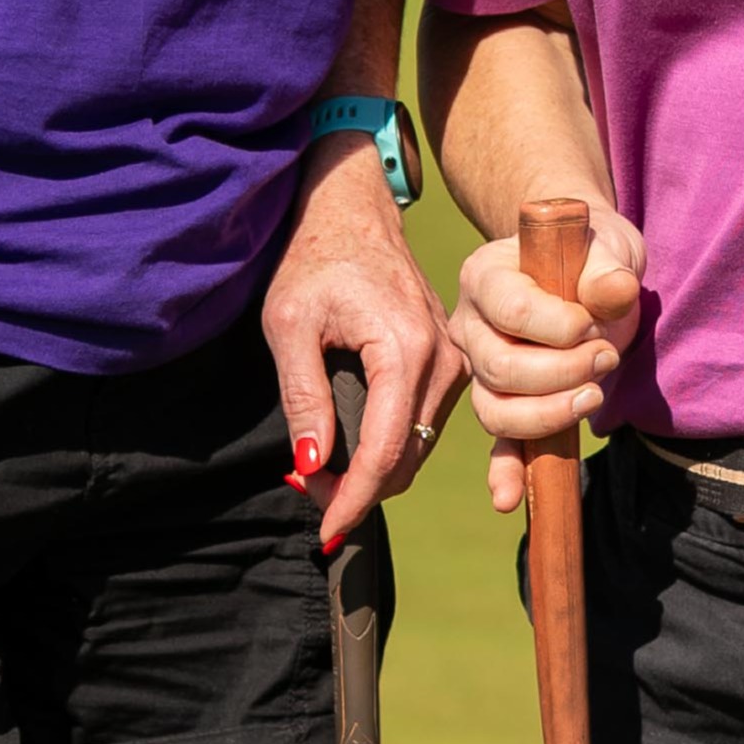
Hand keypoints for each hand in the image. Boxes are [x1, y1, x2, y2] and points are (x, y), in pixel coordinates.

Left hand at [263, 140, 458, 551]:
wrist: (354, 213)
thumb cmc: (316, 260)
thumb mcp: (288, 325)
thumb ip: (301, 397)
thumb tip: (312, 465)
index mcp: (406, 349)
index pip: (388, 450)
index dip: (355, 499)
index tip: (324, 530)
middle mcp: (444, 360)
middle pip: (408, 458)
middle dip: (359, 489)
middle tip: (305, 489)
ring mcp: (454, 362)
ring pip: (419, 448)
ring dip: (374, 471)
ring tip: (320, 469)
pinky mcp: (450, 363)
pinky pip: (424, 425)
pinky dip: (390, 448)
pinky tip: (350, 447)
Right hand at [448, 199, 642, 511]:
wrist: (585, 270)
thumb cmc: (589, 254)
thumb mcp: (604, 247)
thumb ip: (607, 268)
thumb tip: (613, 292)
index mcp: (485, 276)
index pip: (508, 309)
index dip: (555, 325)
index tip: (592, 323)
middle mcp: (471, 326)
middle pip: (499, 368)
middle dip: (560, 372)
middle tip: (605, 358)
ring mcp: (481, 369)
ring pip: (496, 410)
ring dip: (548, 414)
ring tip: (593, 396)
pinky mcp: (503, 403)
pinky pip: (498, 443)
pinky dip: (504, 471)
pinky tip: (508, 500)